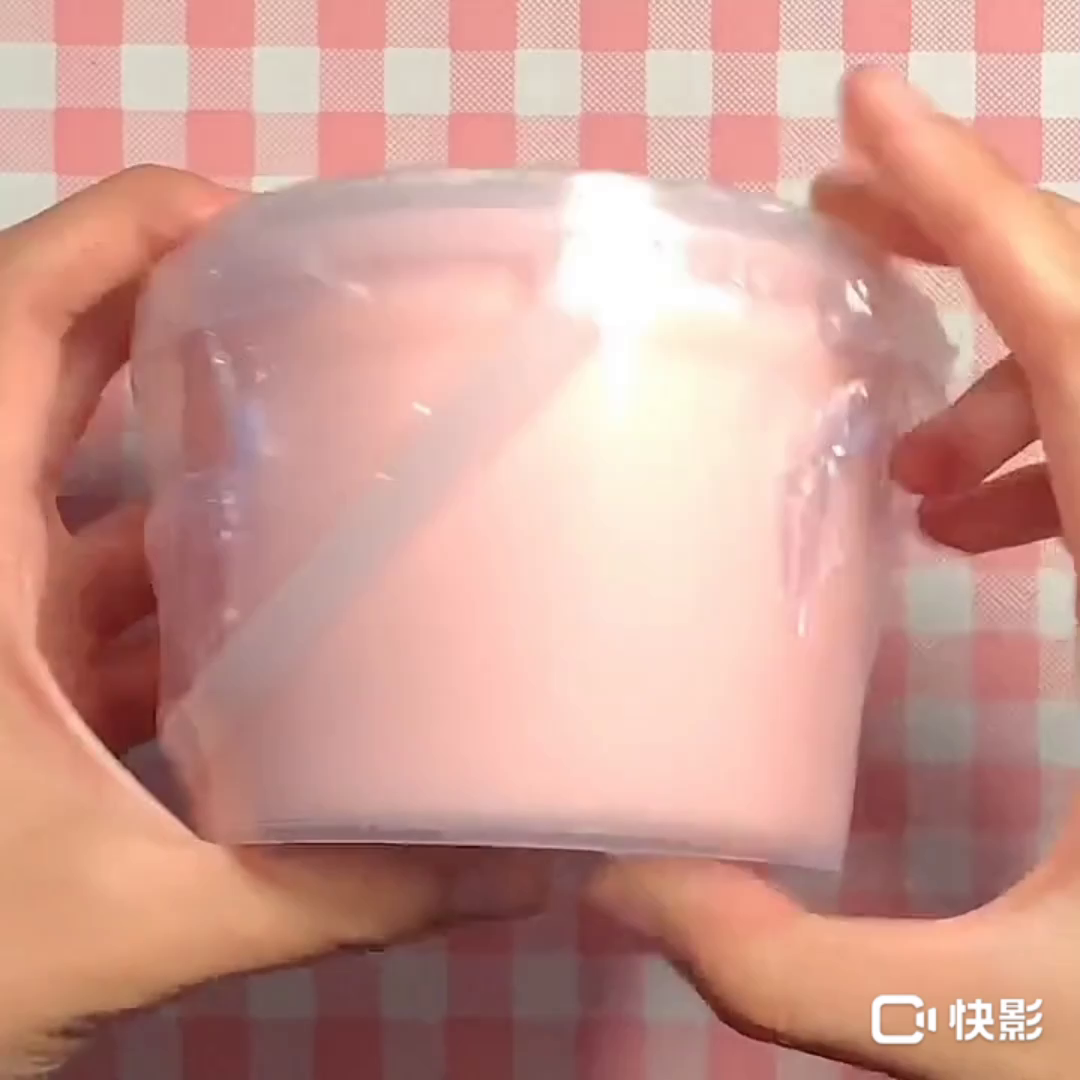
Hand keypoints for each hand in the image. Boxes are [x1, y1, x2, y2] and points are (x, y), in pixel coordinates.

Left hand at [0, 166, 547, 1075]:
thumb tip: (512, 871)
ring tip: (320, 451)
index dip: (113, 235)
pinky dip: (173, 584)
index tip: (245, 220)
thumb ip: (329, 892)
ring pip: (88, 503)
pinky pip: (92, 595)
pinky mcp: (6, 680)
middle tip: (318, 317)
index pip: (9, 324)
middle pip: (53, 376)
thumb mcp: (139, 916)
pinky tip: (263, 612)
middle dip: (176, 326)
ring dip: (190, 473)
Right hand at [589, 69, 1079, 1079]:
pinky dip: (1042, 441)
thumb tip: (626, 884)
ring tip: (903, 459)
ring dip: (1002, 370)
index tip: (866, 112)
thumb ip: (792, 966)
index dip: (968, 202)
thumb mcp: (992, 1017)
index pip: (1076, 332)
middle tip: (836, 235)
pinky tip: (975, 520)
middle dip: (965, 245)